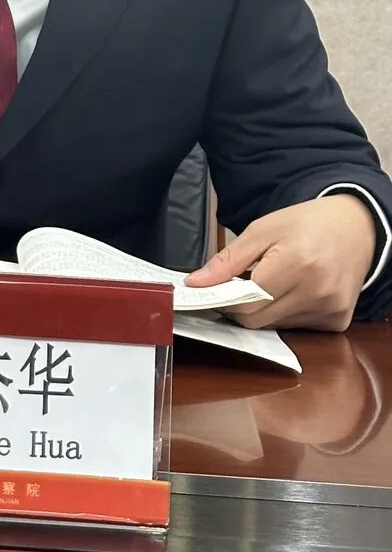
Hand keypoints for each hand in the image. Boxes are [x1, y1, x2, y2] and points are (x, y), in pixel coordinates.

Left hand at [185, 195, 375, 331]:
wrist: (356, 226)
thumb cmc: (306, 223)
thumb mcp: (262, 230)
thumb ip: (228, 260)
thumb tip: (195, 283)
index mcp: (297, 264)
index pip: (245, 303)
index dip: (222, 300)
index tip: (211, 291)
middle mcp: (317, 291)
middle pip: (257, 320)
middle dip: (238, 307)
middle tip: (237, 286)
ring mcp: (330, 309)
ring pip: (274, 327)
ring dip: (262, 310)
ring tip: (269, 282)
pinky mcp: (338, 321)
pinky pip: (296, 328)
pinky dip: (284, 314)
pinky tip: (291, 292)